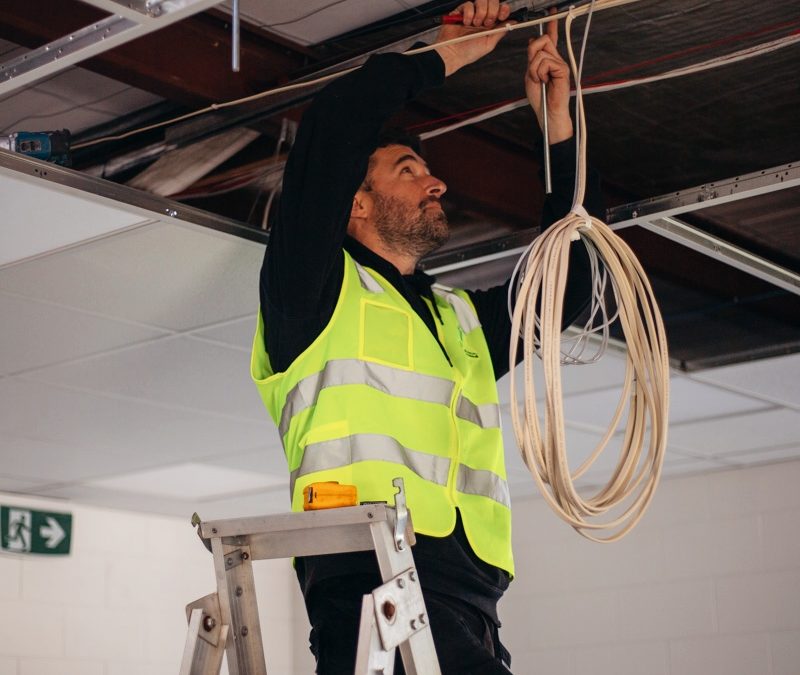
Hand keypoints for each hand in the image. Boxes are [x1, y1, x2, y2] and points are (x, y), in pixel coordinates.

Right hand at [434, 1, 511, 76]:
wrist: (452, 53)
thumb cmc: (468, 52)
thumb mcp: (488, 44)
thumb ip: (500, 31)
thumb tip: (513, 22)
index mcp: (490, 24)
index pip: (501, 9)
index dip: (504, 9)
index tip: (502, 15)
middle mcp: (482, 17)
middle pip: (493, 1)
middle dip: (492, 11)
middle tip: (486, 23)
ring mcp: (472, 13)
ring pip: (482, 0)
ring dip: (481, 12)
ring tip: (474, 24)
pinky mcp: (461, 11)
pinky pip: (469, 4)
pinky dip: (469, 13)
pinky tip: (466, 23)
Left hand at [524, 11, 572, 143]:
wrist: (547, 112)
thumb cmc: (540, 97)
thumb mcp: (530, 75)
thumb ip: (532, 58)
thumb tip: (533, 40)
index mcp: (548, 60)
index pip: (550, 38)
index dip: (550, 25)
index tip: (551, 12)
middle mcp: (556, 58)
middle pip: (541, 41)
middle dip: (532, 56)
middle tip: (535, 73)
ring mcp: (560, 62)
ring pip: (540, 53)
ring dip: (534, 69)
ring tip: (540, 81)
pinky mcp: (563, 68)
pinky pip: (544, 62)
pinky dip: (539, 73)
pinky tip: (545, 82)